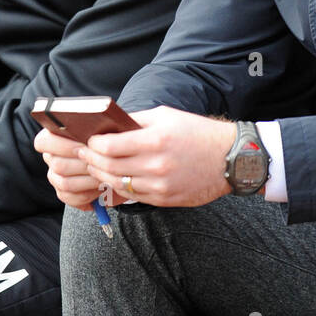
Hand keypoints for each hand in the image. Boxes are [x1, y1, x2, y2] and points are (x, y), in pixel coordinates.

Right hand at [33, 126, 120, 209]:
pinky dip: (90, 194)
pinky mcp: (64, 193)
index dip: (63, 145)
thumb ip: (97, 130)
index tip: (85, 145)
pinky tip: (101, 187)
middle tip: (103, 161)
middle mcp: (52, 157)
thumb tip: (95, 136)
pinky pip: (71, 197)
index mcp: (55, 136)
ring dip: (89, 180)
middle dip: (84, 164)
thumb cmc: (113, 143)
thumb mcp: (108, 130)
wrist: (121, 162)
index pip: (43, 142)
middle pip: (57, 164)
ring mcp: (56, 176)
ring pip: (64, 182)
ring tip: (106, 174)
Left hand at [76, 106, 234, 207]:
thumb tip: (108, 124)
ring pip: (118, 185)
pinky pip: (133, 196)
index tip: (89, 140)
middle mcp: (157, 165)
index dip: (94, 144)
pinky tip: (117, 178)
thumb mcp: (167, 116)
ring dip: (102, 175)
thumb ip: (136, 121)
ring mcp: (160, 186)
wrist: (230, 158)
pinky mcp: (165, 199)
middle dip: (91, 160)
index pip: (110, 146)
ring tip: (97, 166)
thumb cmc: (198, 133)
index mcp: (157, 140)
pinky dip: (120, 187)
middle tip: (85, 154)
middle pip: (109, 167)